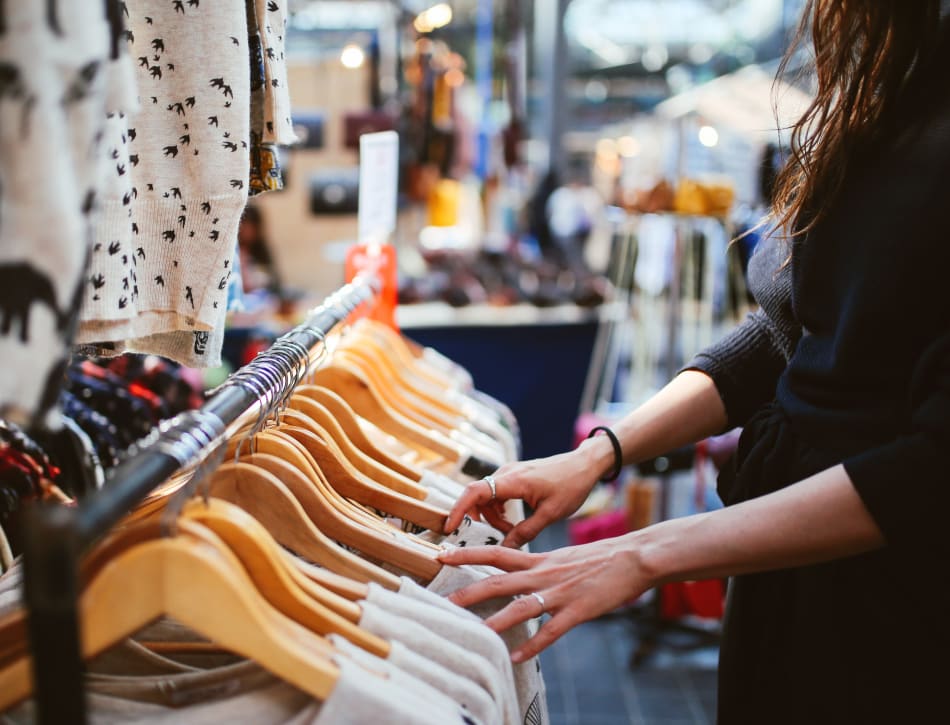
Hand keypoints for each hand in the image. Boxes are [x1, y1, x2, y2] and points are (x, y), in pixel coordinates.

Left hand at [437, 535, 653, 661]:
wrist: (633, 557)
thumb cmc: (599, 557)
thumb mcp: (562, 556)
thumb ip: (539, 565)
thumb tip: (518, 574)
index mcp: (539, 559)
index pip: (495, 552)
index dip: (467, 553)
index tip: (442, 553)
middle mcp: (544, 573)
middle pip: (499, 580)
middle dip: (470, 591)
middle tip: (444, 600)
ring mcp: (560, 592)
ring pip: (522, 606)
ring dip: (497, 620)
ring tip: (476, 633)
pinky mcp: (578, 610)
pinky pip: (552, 631)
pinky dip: (534, 645)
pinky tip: (518, 657)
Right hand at [443, 445, 606, 547]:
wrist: (584, 465)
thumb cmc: (571, 486)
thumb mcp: (550, 514)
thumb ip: (525, 532)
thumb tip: (505, 549)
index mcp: (514, 480)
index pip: (475, 492)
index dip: (459, 509)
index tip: (450, 528)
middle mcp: (507, 473)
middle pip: (477, 496)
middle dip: (478, 518)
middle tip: (492, 536)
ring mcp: (509, 473)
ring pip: (486, 496)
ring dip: (491, 516)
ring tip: (510, 530)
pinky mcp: (514, 476)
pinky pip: (496, 493)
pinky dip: (498, 509)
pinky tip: (513, 522)